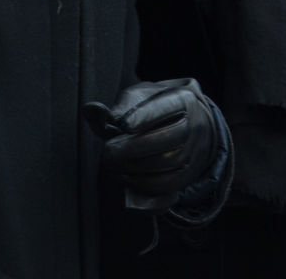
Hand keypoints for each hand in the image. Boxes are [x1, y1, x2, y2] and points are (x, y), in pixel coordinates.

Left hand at [83, 78, 217, 209]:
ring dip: (136, 169)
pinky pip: (169, 188)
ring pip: (167, 166)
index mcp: (182, 100)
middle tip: (108, 152)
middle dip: (132, 148)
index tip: (122, 125)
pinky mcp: (189, 176)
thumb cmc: (157, 108)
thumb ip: (118, 105)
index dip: (144, 117)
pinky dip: (145, 187)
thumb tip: (91, 111)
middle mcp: (194, 126)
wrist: (191, 123)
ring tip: (114, 166)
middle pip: (167, 139)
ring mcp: (193, 153)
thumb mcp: (141, 97)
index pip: (166, 107)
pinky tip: (127, 179)